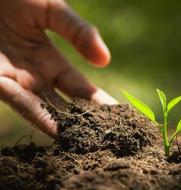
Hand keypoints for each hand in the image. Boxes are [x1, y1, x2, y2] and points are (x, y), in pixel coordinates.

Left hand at [0, 0, 116, 137]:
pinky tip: (58, 130)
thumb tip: (105, 60)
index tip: (122, 116)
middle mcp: (36, 79)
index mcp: (51, 62)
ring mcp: (16, 83)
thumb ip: (79, 32)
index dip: (101, 103)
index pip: (82, 90)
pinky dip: (39, 116)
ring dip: (66, 128)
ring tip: (89, 142)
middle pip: (66, 107)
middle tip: (112, 137)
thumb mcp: (53, 10)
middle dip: (88, 122)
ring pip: (45, 112)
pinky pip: (20, 101)